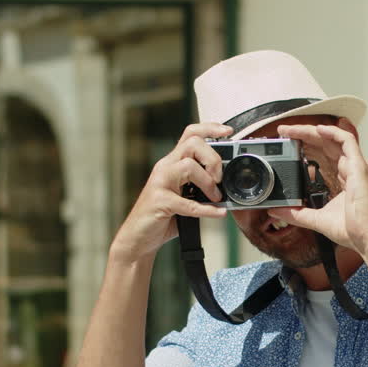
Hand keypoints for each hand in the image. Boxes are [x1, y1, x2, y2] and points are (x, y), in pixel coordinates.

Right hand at [110, 123, 228, 262]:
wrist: (139, 238)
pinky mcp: (159, 201)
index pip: (190, 133)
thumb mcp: (185, 196)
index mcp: (172, 163)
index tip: (228, 131)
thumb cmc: (164, 217)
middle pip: (193, 143)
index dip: (210, 128)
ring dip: (208, 182)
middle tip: (219, 178)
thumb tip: (228, 189)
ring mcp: (160, 183)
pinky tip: (218, 213)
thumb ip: (201, 187)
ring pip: (189, 166)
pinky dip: (207, 209)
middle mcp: (165, 167)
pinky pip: (188, 203)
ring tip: (216, 197)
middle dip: (213, 158)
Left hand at [268, 123, 367, 258]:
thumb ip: (297, 214)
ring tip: (292, 130)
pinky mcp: (359, 166)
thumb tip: (277, 211)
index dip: (306, 147)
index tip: (288, 145)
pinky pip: (347, 141)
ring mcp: (356, 166)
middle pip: (325, 144)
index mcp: (343, 180)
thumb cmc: (355, 230)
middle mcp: (350, 170)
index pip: (323, 156)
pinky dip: (333, 132)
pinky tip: (317, 129)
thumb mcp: (317, 219)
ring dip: (311, 131)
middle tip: (284, 132)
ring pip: (333, 139)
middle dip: (303, 136)